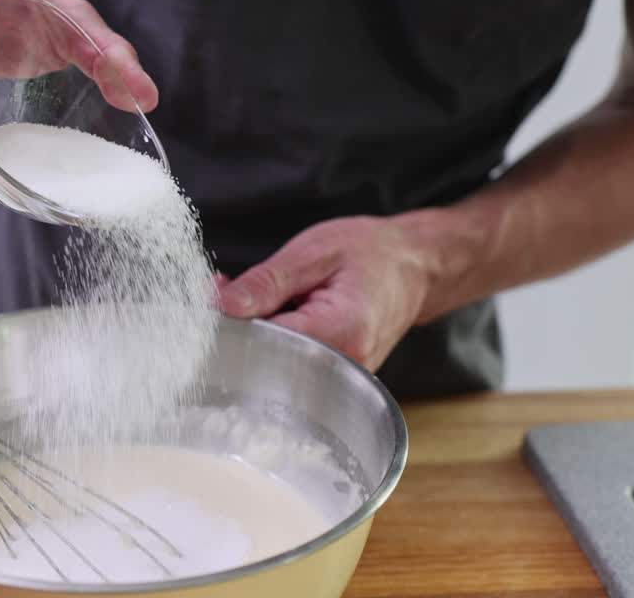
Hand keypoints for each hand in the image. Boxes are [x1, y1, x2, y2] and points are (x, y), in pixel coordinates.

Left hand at [217, 216, 434, 371]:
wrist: (414, 267)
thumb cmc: (372, 253)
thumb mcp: (314, 252)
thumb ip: (266, 282)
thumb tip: (222, 305)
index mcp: (341, 332)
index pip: (265, 342)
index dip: (234, 322)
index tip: (218, 299)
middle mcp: (346, 366)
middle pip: (268, 360)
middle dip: (241, 327)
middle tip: (235, 290)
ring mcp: (343, 379)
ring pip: (276, 365)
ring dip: (258, 334)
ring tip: (272, 298)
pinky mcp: (336, 380)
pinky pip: (290, 365)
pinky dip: (274, 340)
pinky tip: (280, 316)